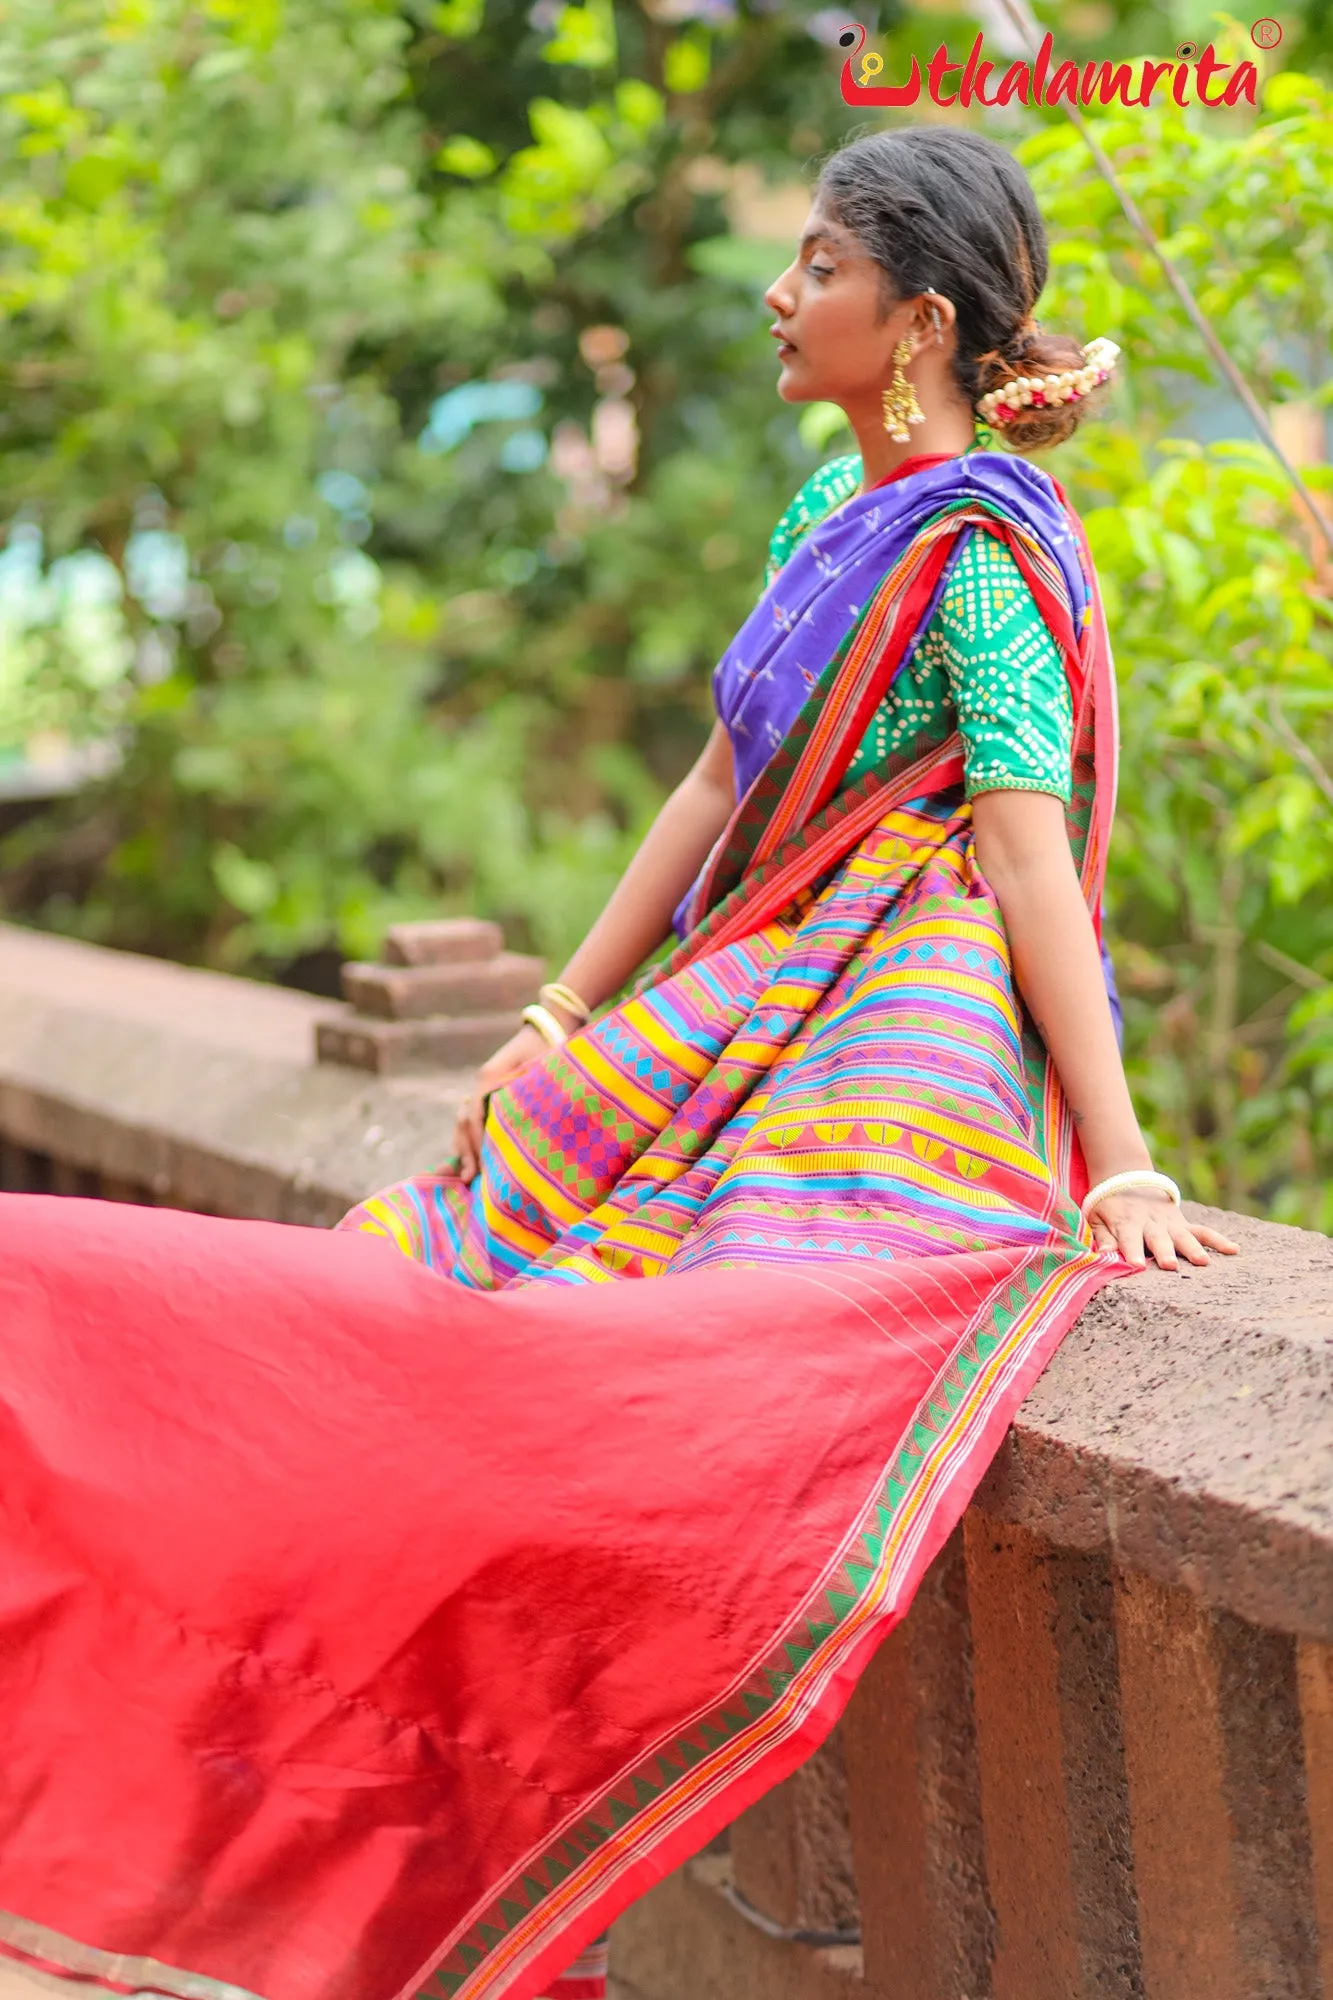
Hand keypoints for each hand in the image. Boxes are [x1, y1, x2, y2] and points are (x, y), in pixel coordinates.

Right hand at [454, 1024, 548, 1184]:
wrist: (546, 1029)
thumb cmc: (548, 1049)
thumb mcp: (542, 1069)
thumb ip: (529, 1094)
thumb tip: (524, 1129)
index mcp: (489, 1077)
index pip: (474, 1116)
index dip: (478, 1143)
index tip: (483, 1167)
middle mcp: (481, 1082)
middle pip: (464, 1121)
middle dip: (466, 1149)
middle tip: (470, 1177)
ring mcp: (483, 1087)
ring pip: (464, 1121)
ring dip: (464, 1146)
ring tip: (467, 1173)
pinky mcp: (489, 1093)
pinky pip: (473, 1118)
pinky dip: (470, 1137)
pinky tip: (472, 1158)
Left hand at [1086, 1188, 1238, 1270]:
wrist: (1126, 1179)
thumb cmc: (1109, 1206)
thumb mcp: (1097, 1219)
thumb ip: (1102, 1237)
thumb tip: (1102, 1256)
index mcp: (1126, 1222)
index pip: (1128, 1238)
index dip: (1131, 1251)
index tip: (1135, 1265)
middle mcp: (1150, 1223)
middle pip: (1158, 1238)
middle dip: (1165, 1251)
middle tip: (1171, 1265)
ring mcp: (1170, 1223)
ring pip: (1183, 1235)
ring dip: (1193, 1248)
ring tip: (1204, 1262)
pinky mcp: (1183, 1223)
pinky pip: (1203, 1230)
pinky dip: (1218, 1239)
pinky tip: (1234, 1249)